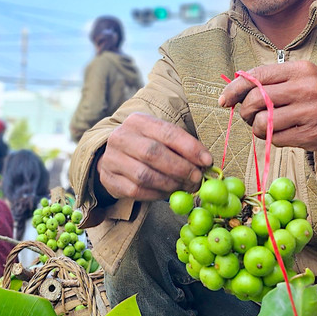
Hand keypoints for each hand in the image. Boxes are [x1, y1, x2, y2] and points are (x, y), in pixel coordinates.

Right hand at [97, 113, 212, 200]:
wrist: (112, 157)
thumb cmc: (145, 146)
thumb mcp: (160, 138)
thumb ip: (181, 148)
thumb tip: (206, 164)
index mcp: (138, 121)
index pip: (167, 132)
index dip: (190, 147)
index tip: (207, 161)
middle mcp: (121, 137)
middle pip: (154, 153)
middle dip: (181, 168)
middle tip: (197, 179)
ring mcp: (112, 159)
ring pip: (145, 175)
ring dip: (170, 184)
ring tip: (185, 187)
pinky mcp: (109, 179)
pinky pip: (137, 191)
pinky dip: (157, 194)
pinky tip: (168, 193)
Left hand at [219, 60, 316, 152]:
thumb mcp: (301, 76)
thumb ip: (272, 79)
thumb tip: (235, 86)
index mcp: (299, 70)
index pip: (256, 76)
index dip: (234, 89)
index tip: (225, 99)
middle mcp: (304, 88)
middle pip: (255, 100)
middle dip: (243, 110)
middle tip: (247, 114)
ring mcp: (308, 112)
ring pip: (262, 122)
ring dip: (255, 127)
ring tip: (262, 125)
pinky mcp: (310, 134)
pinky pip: (275, 138)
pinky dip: (269, 137)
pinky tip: (277, 132)